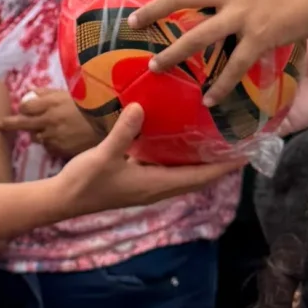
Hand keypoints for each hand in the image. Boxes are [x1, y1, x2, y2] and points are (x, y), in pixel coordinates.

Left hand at [5, 87, 99, 159]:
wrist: (110, 124)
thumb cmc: (91, 105)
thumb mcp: (69, 93)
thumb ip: (47, 93)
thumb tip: (29, 92)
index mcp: (51, 104)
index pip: (25, 107)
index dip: (23, 108)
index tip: (23, 109)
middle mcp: (49, 121)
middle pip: (22, 123)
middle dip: (9, 124)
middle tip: (0, 125)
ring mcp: (54, 137)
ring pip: (37, 137)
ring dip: (39, 134)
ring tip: (50, 130)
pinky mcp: (61, 150)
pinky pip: (49, 148)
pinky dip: (52, 144)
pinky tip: (61, 139)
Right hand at [51, 103, 247, 216]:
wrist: (62, 200)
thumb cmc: (84, 181)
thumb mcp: (103, 155)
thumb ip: (123, 132)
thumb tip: (140, 108)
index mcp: (155, 185)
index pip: (199, 178)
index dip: (223, 168)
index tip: (245, 155)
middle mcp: (156, 188)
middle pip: (197, 178)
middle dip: (218, 164)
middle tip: (237, 142)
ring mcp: (147, 186)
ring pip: (183, 174)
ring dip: (200, 162)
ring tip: (215, 140)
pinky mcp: (137, 181)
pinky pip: (167, 170)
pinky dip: (179, 159)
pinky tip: (178, 141)